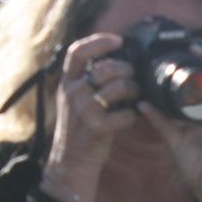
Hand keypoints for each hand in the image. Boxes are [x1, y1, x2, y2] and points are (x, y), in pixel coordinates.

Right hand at [42, 33, 137, 201]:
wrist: (70, 161)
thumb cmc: (79, 128)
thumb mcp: (74, 99)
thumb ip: (86, 80)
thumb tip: (113, 60)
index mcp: (67, 83)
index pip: (77, 51)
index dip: (99, 41)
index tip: (118, 40)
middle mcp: (73, 93)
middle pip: (107, 68)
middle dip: (127, 70)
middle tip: (133, 79)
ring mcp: (84, 110)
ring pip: (120, 87)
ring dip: (134, 91)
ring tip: (134, 97)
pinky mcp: (97, 128)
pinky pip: (126, 113)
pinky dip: (133, 116)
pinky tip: (130, 118)